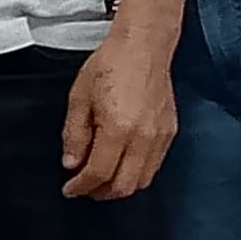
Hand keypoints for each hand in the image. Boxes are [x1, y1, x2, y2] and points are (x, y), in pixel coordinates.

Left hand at [61, 26, 178, 200]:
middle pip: (124, 186)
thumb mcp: (79, 98)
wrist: (143, 47)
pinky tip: (121, 164)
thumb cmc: (110, 65)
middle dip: (100, 193)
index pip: (99, 173)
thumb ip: (75, 134)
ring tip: (100, 179)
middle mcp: (143, 137)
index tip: (70, 189)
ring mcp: (160, 137)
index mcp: (118, 128)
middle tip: (84, 188)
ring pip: (142, 181)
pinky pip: (154, 166)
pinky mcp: (170, 133)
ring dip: (119, 186)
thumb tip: (71, 163)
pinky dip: (136, 173)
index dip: (81, 186)